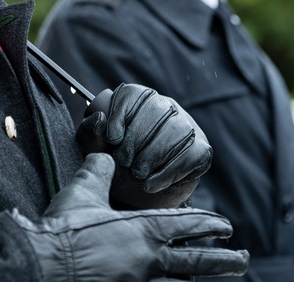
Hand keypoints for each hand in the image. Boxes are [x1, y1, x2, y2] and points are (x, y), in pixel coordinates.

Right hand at [11, 153, 248, 280]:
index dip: (210, 223)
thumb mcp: (84, 190)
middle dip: (225, 261)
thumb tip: (106, 156)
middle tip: (244, 259)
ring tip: (208, 280)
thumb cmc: (65, 228)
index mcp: (145, 230)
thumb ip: (100, 170)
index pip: (189, 223)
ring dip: (196, 280)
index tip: (227, 226)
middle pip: (199, 261)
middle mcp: (151, 260)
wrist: (46, 264)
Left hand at [76, 83, 210, 208]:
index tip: (113, 139)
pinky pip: (192, 154)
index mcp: (140, 101)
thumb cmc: (116, 167)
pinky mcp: (201, 150)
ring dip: (154, 155)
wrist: (138, 199)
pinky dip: (169, 172)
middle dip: (137, 138)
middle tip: (124, 162)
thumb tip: (100, 118)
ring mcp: (187, 126)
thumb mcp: (97, 150)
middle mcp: (167, 107)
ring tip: (138, 174)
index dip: (122, 114)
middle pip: (157, 109)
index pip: (134, 94)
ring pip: (178, 129)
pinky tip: (152, 183)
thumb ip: (91, 133)